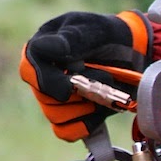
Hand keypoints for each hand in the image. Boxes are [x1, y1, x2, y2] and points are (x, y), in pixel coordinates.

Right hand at [18, 10, 150, 141]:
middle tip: (105, 78)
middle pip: (44, 96)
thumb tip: (44, 49)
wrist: (132, 52)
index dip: (48, 79)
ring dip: (85, 106)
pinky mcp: (69, 117)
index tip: (73, 80)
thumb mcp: (93, 29)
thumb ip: (71, 39)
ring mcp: (53, 98)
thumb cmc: (107, 35)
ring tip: (105, 91)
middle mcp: (41, 75)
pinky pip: (66, 132)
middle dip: (78, 91)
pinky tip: (100, 111)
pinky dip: (86, 125)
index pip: (28, 69)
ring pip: (55, 116)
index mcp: (40, 49)